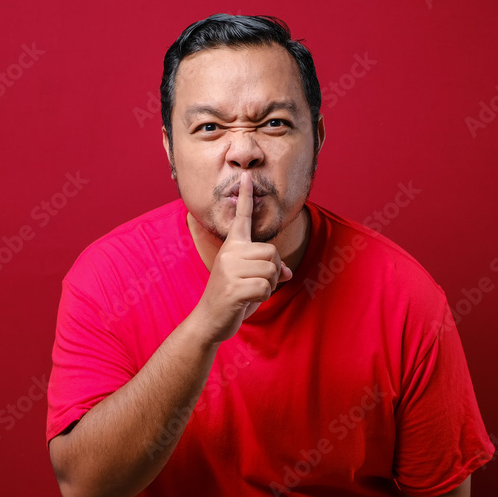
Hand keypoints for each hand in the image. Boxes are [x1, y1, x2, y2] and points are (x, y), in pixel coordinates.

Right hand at [191, 172, 292, 342]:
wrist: (209, 320)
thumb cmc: (232, 298)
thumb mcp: (250, 279)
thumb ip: (268, 269)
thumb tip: (288, 272)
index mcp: (232, 247)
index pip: (241, 218)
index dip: (245, 197)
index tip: (247, 176)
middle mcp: (229, 253)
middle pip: (272, 253)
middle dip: (274, 271)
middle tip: (258, 284)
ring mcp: (229, 270)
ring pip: (272, 270)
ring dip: (269, 286)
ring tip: (251, 292)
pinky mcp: (233, 288)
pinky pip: (265, 288)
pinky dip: (264, 297)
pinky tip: (248, 301)